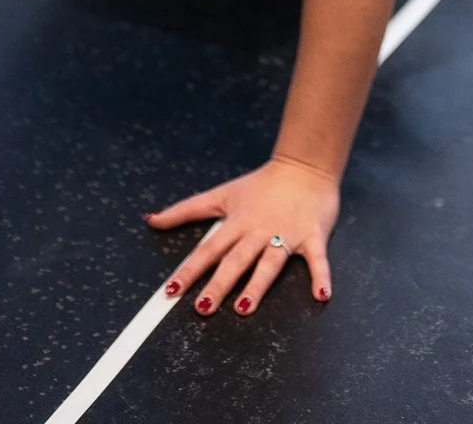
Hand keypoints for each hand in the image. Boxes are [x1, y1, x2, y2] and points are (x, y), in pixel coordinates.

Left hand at [147, 156, 339, 315]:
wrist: (305, 165)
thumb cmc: (262, 184)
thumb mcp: (222, 193)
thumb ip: (186, 210)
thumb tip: (151, 219)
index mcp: (238, 222)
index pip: (208, 249)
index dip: (189, 270)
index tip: (171, 291)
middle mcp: (259, 230)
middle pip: (236, 259)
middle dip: (220, 284)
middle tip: (203, 308)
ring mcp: (287, 234)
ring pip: (270, 262)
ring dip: (258, 285)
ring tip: (245, 307)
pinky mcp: (313, 236)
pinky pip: (317, 259)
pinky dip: (321, 276)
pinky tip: (321, 296)